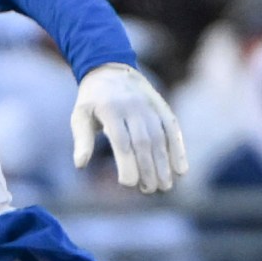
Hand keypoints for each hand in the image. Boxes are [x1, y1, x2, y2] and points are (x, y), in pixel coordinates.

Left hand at [71, 61, 187, 193]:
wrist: (111, 70)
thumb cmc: (92, 101)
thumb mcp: (80, 116)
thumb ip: (82, 140)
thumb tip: (80, 165)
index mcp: (110, 109)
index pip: (121, 140)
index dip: (127, 163)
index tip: (129, 183)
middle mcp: (133, 107)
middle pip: (144, 141)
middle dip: (148, 168)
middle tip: (149, 190)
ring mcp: (150, 106)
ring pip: (161, 137)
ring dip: (165, 164)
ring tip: (165, 186)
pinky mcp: (162, 107)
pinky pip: (173, 129)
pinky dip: (179, 149)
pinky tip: (181, 170)